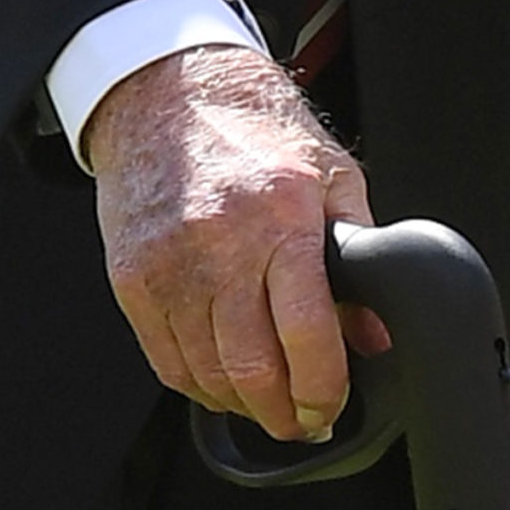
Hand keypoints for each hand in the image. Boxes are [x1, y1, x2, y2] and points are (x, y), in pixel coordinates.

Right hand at [83, 44, 383, 442]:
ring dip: (244, 405)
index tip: (331, 403)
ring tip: (267, 401)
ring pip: (209, 376)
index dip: (324, 389)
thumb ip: (363, 251)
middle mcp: (222, 243)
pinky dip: (199, 385)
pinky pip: (166, 362)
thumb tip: (377, 332)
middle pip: (253, 369)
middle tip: (305, 419)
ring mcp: (171, 264)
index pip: (307, 333)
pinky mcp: (133, 277)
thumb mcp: (331, 172)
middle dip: (287, 414)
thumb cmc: (252, 126)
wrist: (168, 91)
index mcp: (282, 215)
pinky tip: (222, 379)